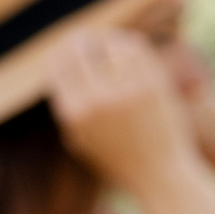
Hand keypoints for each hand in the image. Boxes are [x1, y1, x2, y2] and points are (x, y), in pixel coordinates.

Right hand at [50, 27, 196, 193]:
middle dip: (81, 40)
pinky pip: (134, 48)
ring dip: (107, 41)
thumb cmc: (119, 159)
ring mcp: (126, 91)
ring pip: (108, 43)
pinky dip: (128, 44)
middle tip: (86, 38)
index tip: (67, 46)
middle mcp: (96, 101)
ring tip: (108, 44)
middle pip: (79, 48)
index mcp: (74, 114)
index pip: (58, 65)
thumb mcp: (81, 139)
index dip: (61, 50)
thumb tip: (53, 67)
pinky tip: (128, 48)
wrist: (161, 175)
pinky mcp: (152, 84)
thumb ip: (67, 106)